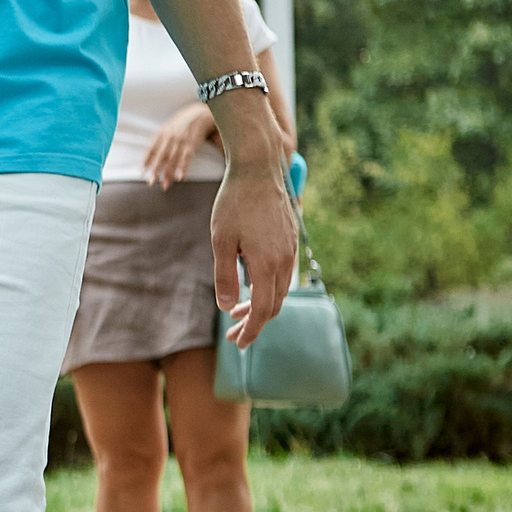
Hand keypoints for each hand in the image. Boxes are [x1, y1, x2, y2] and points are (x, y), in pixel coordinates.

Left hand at [140, 101, 215, 189]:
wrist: (199, 113)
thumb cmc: (181, 123)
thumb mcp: (166, 128)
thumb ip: (158, 141)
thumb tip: (149, 157)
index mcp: (161, 132)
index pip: (151, 149)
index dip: (146, 161)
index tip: (142, 172)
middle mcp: (170, 136)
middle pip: (161, 156)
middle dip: (156, 170)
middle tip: (151, 182)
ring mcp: (181, 140)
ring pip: (173, 159)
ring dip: (169, 173)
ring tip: (165, 185)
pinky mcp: (192, 143)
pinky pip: (187, 157)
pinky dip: (183, 167)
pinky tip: (180, 177)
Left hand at [210, 150, 298, 347]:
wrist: (258, 168)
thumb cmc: (235, 203)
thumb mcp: (221, 241)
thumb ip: (225, 277)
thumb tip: (227, 307)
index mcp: (268, 264)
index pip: (264, 310)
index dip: (251, 330)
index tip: (238, 343)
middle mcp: (285, 260)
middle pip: (274, 304)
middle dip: (254, 322)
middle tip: (233, 334)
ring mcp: (290, 248)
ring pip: (279, 289)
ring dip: (260, 304)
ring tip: (236, 312)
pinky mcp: (290, 239)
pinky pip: (282, 272)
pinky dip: (267, 287)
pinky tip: (250, 285)